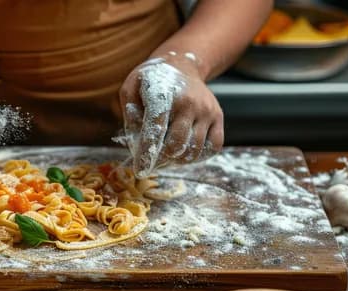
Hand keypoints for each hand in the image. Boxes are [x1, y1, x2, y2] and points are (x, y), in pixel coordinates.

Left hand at [118, 55, 223, 177]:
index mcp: (163, 95)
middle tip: (153, 161)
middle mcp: (188, 103)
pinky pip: (213, 147)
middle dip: (161, 159)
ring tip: (167, 156)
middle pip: (176, 145)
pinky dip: (199, 156)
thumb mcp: (131, 89)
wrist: (181, 64)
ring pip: (194, 150)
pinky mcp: (218, 116)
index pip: (155, 131)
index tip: (139, 170)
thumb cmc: (151, 81)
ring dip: (178, 160)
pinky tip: (185, 152)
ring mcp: (206, 110)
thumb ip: (130, 116)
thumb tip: (136, 145)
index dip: (147, 154)